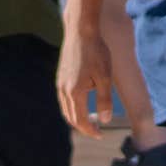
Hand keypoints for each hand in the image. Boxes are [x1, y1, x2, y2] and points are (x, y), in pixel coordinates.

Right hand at [57, 4, 126, 134]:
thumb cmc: (97, 52)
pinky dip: (71, 106)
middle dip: (83, 127)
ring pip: (65, 108)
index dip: (91, 131)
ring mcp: (60, 83)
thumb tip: (104, 120)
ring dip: (76, 117)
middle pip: (71, 117)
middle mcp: (64, 90)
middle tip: (97, 130)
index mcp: (75, 93)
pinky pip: (63, 98)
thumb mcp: (105, 77)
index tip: (101, 134)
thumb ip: (104, 101)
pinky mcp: (60, 76)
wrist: (81, 31)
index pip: (80, 121)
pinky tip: (82, 102)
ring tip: (90, 119)